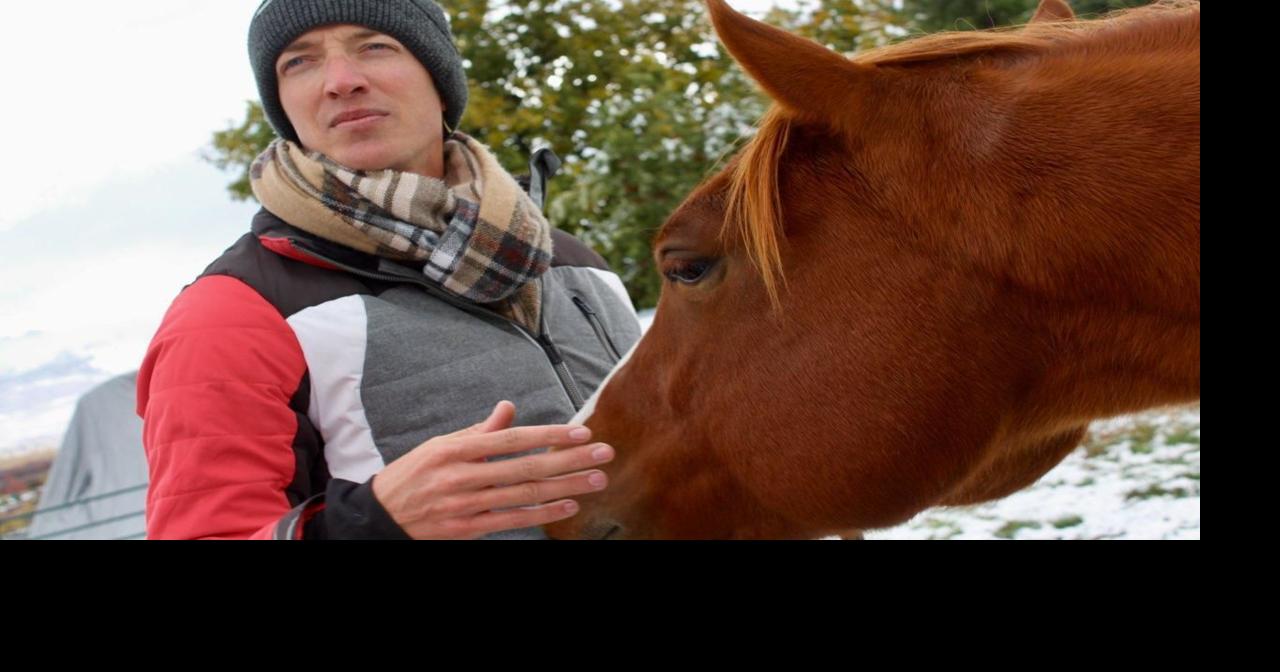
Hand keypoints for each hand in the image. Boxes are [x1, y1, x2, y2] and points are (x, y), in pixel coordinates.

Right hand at [371, 401, 613, 538]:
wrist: (379, 518)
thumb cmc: (413, 476)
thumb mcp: (439, 446)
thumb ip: (479, 432)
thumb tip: (508, 408)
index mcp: (454, 450)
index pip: (511, 440)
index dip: (548, 436)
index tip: (580, 432)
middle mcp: (461, 477)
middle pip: (525, 467)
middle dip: (569, 460)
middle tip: (604, 453)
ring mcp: (465, 506)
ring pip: (524, 495)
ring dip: (565, 487)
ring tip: (596, 479)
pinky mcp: (467, 530)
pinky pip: (511, 521)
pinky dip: (542, 515)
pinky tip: (568, 506)